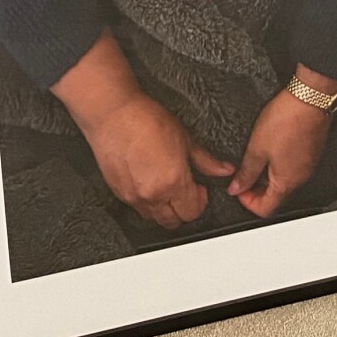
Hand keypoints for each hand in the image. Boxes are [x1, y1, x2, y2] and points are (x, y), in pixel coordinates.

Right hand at [83, 93, 234, 228]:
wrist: (112, 114)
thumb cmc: (146, 120)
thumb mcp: (184, 138)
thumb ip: (206, 160)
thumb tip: (224, 170)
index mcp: (173, 182)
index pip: (193, 213)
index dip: (200, 201)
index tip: (200, 188)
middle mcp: (152, 195)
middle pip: (174, 222)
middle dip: (184, 209)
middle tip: (186, 188)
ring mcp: (133, 197)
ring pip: (154, 218)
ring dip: (164, 208)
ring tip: (167, 184)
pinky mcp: (118, 193)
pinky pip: (137, 208)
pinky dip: (147, 202)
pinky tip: (149, 181)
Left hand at [227, 89, 331, 216]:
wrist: (309, 98)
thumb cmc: (287, 119)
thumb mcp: (257, 147)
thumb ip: (246, 172)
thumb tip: (236, 188)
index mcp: (286, 182)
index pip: (265, 209)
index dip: (247, 202)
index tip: (238, 188)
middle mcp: (300, 178)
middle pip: (275, 195)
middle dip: (255, 188)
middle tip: (242, 171)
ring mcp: (307, 165)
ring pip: (283, 180)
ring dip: (266, 174)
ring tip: (255, 155)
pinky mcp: (310, 151)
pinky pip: (292, 166)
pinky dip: (278, 162)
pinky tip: (270, 145)